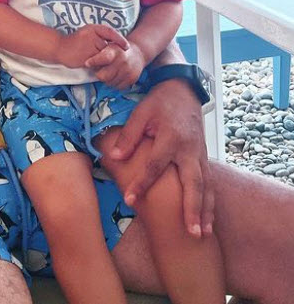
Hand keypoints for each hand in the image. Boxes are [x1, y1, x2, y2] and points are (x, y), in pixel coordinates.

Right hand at [58, 24, 127, 68]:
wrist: (59, 48)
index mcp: (93, 28)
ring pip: (103, 56)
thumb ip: (100, 37)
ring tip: (89, 57)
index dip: (120, 39)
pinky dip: (96, 64)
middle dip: (106, 53)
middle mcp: (92, 36)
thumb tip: (116, 44)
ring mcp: (89, 47)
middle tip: (97, 54)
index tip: (127, 47)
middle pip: (108, 47)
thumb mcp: (88, 33)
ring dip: (101, 60)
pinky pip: (97, 63)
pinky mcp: (86, 57)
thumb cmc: (75, 42)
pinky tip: (88, 61)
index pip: (110, 32)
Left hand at [85, 40, 144, 88]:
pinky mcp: (132, 79)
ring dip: (107, 79)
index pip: (104, 58)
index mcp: (115, 51)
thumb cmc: (118, 50)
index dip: (94, 61)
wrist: (137, 54)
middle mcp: (122, 61)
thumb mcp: (109, 45)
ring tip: (109, 71)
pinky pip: (117, 87)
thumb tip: (86, 63)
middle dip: (99, 74)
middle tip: (99, 70)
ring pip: (109, 83)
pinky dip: (114, 83)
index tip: (87, 63)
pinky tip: (116, 75)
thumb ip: (99, 53)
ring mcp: (128, 71)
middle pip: (104, 76)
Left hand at [107, 79, 213, 237]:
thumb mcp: (141, 113)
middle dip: (193, 208)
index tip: (130, 199)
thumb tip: (115, 156)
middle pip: (193, 182)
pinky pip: (209, 182)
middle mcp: (189, 149)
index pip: (155, 165)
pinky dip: (210, 202)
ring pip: (206, 186)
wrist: (183, 90)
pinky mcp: (204, 157)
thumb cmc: (160, 102)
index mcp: (171, 137)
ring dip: (206, 211)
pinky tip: (209, 221)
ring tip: (203, 234)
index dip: (141, 183)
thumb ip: (129, 135)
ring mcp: (200, 154)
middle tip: (191, 232)